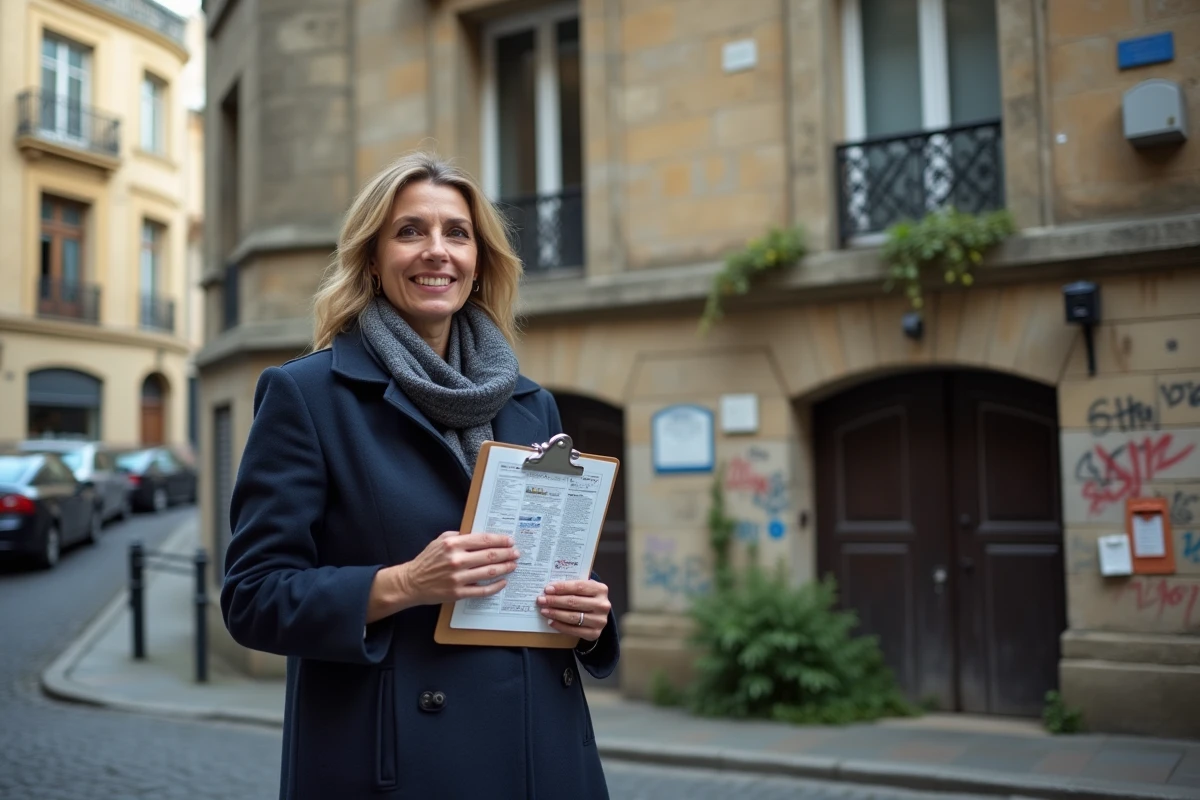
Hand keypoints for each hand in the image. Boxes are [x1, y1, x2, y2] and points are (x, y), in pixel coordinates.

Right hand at [393, 531, 519, 606]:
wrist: (411, 582)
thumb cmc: (427, 560)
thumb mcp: (440, 540)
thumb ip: (459, 536)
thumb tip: (481, 536)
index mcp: (453, 544)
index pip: (483, 540)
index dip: (500, 540)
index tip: (510, 540)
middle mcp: (457, 560)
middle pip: (490, 555)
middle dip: (507, 554)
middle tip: (516, 553)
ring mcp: (458, 578)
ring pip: (489, 572)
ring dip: (505, 568)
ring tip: (513, 565)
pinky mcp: (458, 593)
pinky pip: (482, 590)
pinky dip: (495, 586)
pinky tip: (503, 582)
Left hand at [537, 579, 609, 641]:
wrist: (598, 616)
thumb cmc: (587, 599)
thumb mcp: (585, 589)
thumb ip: (572, 587)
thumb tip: (550, 589)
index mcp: (601, 589)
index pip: (579, 587)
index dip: (562, 587)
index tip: (547, 589)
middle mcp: (602, 605)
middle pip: (574, 602)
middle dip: (555, 601)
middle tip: (541, 600)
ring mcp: (600, 621)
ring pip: (573, 617)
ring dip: (555, 613)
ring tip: (544, 611)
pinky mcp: (594, 633)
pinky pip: (574, 630)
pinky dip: (560, 626)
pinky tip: (551, 622)